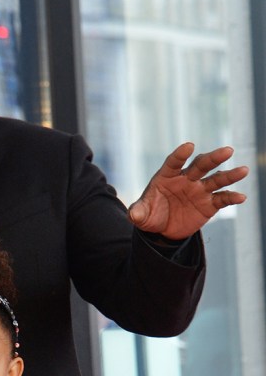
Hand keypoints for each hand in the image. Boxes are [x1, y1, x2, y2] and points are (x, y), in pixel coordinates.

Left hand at [128, 143, 247, 240]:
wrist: (163, 229)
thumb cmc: (151, 215)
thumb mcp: (141, 215)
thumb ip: (138, 212)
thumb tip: (133, 214)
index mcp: (167, 176)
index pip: (174, 162)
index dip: (180, 154)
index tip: (188, 146)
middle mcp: (186, 179)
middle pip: (201, 165)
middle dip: (214, 158)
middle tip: (227, 151)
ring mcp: (199, 190)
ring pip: (216, 179)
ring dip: (229, 175)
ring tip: (243, 170)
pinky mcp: (209, 203)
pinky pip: (222, 199)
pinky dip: (231, 197)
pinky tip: (241, 197)